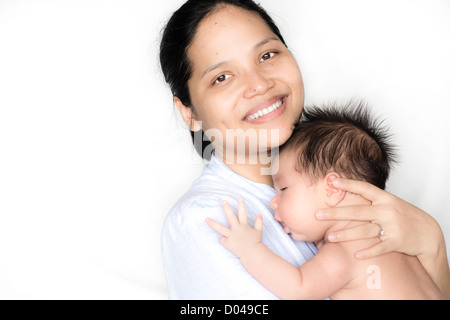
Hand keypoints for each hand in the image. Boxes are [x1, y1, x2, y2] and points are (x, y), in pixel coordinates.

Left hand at [206, 199, 262, 258]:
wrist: (253, 254)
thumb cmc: (256, 243)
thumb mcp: (258, 231)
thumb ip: (259, 222)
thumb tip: (260, 214)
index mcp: (244, 226)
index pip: (242, 214)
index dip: (241, 206)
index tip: (239, 198)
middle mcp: (237, 229)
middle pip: (231, 216)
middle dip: (227, 208)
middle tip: (223, 201)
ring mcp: (232, 236)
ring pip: (220, 228)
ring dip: (212, 223)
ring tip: (206, 219)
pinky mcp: (228, 243)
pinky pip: (222, 240)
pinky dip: (224, 241)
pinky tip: (227, 243)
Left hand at [315, 178, 443, 259]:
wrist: (427, 232)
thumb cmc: (403, 215)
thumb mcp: (388, 203)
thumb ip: (370, 200)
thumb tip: (344, 190)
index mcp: (385, 198)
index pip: (364, 188)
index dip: (348, 184)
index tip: (332, 181)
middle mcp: (387, 211)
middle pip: (358, 212)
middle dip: (336, 213)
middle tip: (318, 215)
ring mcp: (392, 226)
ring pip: (365, 231)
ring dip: (346, 235)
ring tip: (329, 237)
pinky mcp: (397, 242)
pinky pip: (380, 248)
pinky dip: (368, 251)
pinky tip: (355, 254)